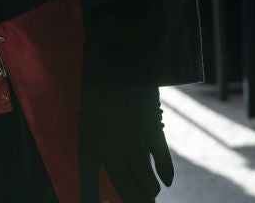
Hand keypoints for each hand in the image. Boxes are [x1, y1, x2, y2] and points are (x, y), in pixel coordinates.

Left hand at [80, 87, 174, 202]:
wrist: (117, 65)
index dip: (91, 198)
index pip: (88, 182)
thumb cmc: (97, 88)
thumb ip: (96, 138)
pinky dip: (166, 175)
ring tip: (150, 195)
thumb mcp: (87, 114)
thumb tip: (111, 158)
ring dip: (150, 193)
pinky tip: (166, 182)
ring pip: (147, 184)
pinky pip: (163, 165)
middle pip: (127, 190)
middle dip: (135, 201)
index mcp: (89, 145)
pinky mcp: (153, 135)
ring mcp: (134, 145)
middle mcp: (111, 151)